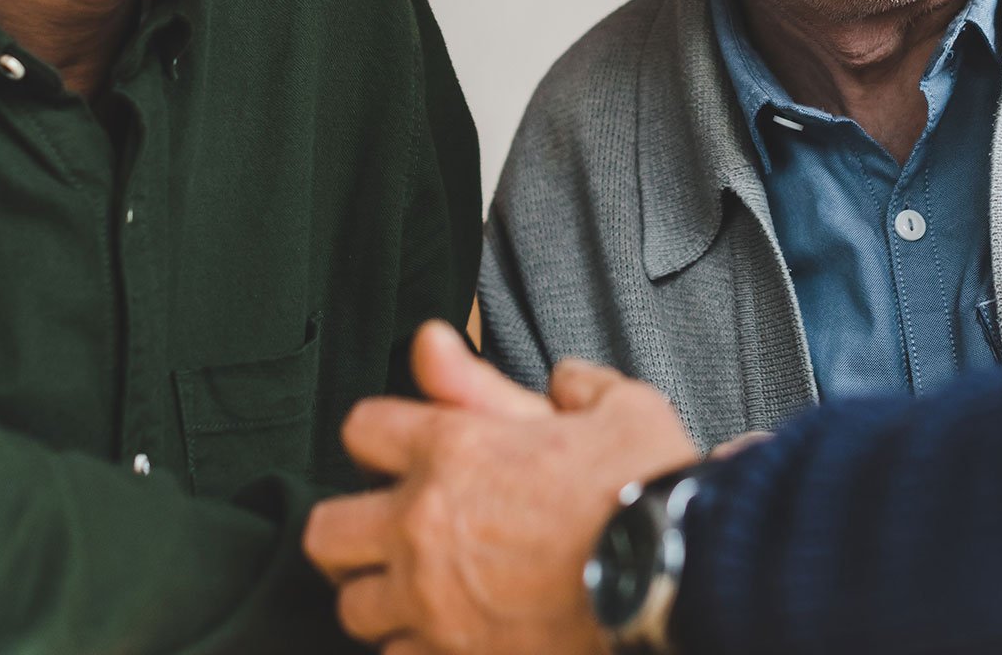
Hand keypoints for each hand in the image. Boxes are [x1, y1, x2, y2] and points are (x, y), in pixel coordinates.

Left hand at [303, 323, 698, 654]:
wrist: (674, 573)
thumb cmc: (644, 484)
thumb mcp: (613, 405)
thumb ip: (572, 384)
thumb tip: (557, 373)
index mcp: (455, 446)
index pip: (363, 427)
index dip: (384, 430)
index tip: (408, 444)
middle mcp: (424, 523)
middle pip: (327, 528)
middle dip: (351, 524)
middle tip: (388, 526)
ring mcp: (431, 600)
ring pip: (351, 606)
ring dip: (379, 593)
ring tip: (418, 588)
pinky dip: (414, 647)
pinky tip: (446, 634)